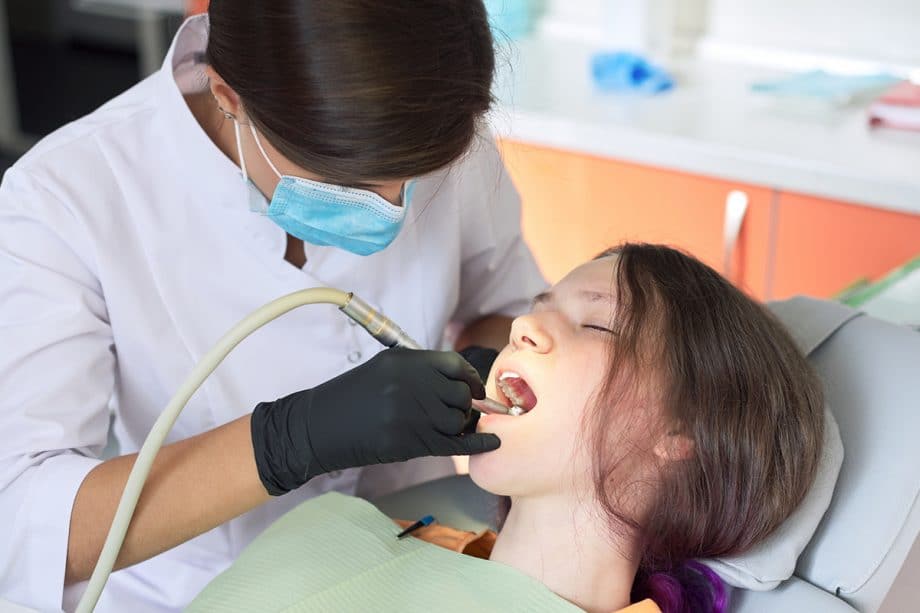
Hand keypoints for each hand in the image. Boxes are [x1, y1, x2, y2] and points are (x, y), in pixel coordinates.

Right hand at [251, 348, 500, 494]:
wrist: (318, 427)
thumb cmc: (350, 398)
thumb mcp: (382, 369)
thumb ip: (419, 371)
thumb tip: (459, 381)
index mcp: (404, 362)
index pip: (454, 365)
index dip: (470, 377)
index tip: (475, 388)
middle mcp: (409, 384)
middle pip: (460, 394)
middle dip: (466, 405)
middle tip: (461, 412)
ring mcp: (408, 414)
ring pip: (458, 420)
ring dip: (461, 426)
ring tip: (450, 428)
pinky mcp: (406, 442)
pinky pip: (454, 444)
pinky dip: (478, 444)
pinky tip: (493, 443)